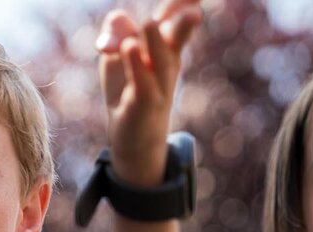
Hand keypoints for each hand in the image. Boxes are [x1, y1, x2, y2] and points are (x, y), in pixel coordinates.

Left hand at [97, 0, 201, 186]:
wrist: (135, 138)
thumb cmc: (129, 89)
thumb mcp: (118, 55)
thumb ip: (118, 31)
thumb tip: (119, 18)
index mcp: (165, 43)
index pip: (175, 15)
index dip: (184, 3)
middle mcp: (168, 60)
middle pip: (177, 34)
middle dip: (184, 20)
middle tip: (194, 10)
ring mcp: (159, 82)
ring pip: (159, 57)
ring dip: (154, 41)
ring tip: (149, 23)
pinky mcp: (145, 102)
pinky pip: (142, 83)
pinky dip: (136, 66)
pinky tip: (130, 48)